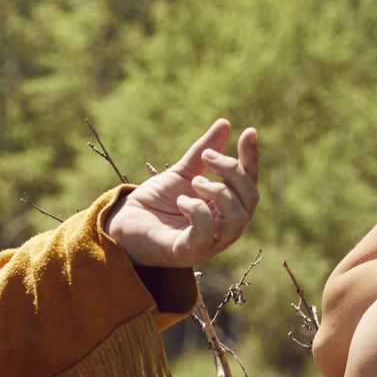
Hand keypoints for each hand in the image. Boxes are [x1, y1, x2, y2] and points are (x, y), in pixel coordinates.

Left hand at [107, 119, 260, 269]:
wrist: (124, 221)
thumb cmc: (157, 201)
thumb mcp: (183, 172)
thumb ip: (204, 152)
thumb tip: (225, 123)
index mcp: (226, 208)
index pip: (249, 183)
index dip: (252, 158)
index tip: (248, 131)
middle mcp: (224, 227)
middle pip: (250, 200)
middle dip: (233, 172)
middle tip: (207, 157)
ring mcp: (209, 243)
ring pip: (237, 218)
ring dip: (219, 192)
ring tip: (195, 181)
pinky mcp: (188, 252)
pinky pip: (206, 233)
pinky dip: (198, 211)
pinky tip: (182, 201)